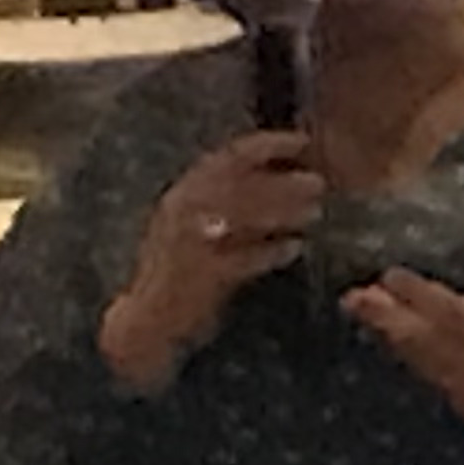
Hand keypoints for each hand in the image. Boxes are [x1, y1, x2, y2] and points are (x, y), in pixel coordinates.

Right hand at [99, 130, 325, 390]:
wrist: (146, 322)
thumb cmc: (176, 272)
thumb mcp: (189, 226)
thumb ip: (221, 199)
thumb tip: (275, 177)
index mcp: (183, 193)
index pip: (229, 156)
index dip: (269, 145)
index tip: (302, 142)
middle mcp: (184, 210)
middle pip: (245, 184)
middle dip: (285, 181)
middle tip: (318, 183)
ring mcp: (192, 242)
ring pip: (248, 216)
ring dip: (285, 211)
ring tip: (314, 213)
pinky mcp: (204, 275)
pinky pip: (247, 257)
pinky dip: (274, 252)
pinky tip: (295, 248)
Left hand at [343, 264, 463, 464]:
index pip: (451, 312)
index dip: (419, 295)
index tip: (388, 276)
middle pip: (420, 334)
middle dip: (385, 315)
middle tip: (351, 298)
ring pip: (418, 353)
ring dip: (386, 331)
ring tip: (357, 309)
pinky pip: (426, 372)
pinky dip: (406, 354)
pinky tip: (391, 343)